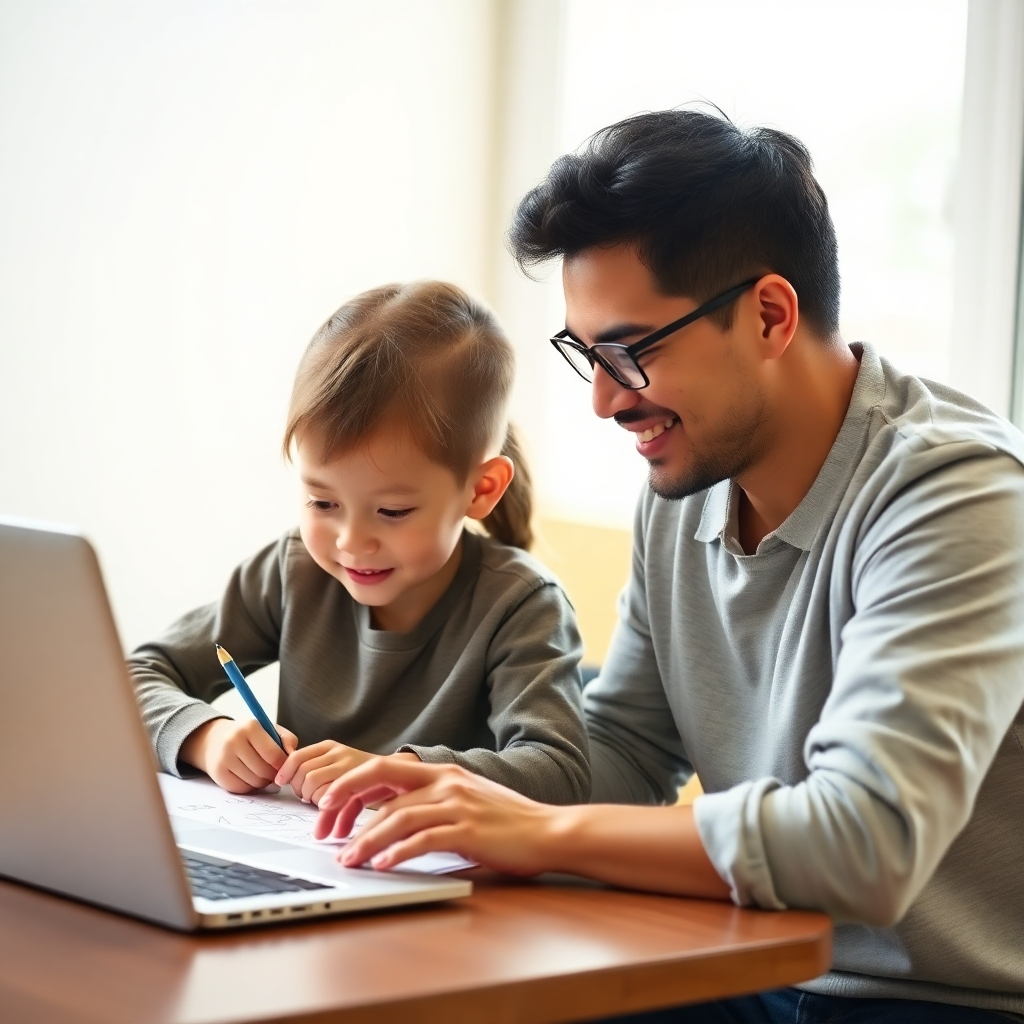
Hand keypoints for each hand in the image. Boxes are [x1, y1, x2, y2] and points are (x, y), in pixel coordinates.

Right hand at [180, 718, 297, 793]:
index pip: (273, 754)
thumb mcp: (269, 730)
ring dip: (263, 782)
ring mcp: (224, 758)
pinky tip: (250, 777)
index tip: (286, 766)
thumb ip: (287, 739)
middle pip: (264, 770)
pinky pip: (242, 789)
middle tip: (275, 772)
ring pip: (254, 781)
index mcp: (250, 727)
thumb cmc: (249, 736)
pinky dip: (250, 787)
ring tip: (263, 773)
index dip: (283, 765)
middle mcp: (234, 741)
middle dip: (274, 775)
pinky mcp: (217, 773)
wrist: (215, 740)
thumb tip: (293, 754)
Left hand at [274, 741, 376, 804]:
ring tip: (321, 805)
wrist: (397, 771)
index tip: (281, 782)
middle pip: (303, 773)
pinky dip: (325, 809)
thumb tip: (281, 780)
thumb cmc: (361, 773)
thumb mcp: (337, 762)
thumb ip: (315, 767)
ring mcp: (349, 766)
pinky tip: (331, 811)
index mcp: (329, 746)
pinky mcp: (358, 782)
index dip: (285, 771)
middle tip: (308, 798)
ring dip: (312, 799)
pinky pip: (329, 796)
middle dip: (300, 791)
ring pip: (313, 784)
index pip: (296, 756)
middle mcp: (338, 753)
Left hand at [314, 758, 557, 874]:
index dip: (350, 784)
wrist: (549, 831)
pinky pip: (423, 840)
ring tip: (347, 860)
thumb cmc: (506, 822)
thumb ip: (430, 803)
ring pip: (397, 816)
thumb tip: (387, 819)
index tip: (327, 806)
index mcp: (442, 773)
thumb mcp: (465, 801)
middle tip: (323, 829)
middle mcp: (446, 782)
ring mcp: (457, 805)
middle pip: (382, 784)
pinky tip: (381, 865)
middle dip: (345, 803)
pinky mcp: (468, 831)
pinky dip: (398, 853)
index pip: (383, 767)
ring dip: (366, 840)